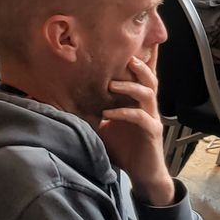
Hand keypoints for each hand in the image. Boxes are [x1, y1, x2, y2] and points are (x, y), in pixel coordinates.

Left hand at [97, 54, 175, 207]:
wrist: (143, 174)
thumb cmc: (124, 150)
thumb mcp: (105, 128)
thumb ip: (95, 114)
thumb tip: (67, 104)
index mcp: (139, 103)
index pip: (141, 78)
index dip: (143, 61)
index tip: (136, 44)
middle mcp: (148, 107)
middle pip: (150, 79)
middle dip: (140, 66)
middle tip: (126, 56)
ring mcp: (152, 119)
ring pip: (148, 93)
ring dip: (130, 86)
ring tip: (112, 84)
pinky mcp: (152, 132)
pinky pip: (140, 117)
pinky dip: (125, 113)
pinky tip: (109, 114)